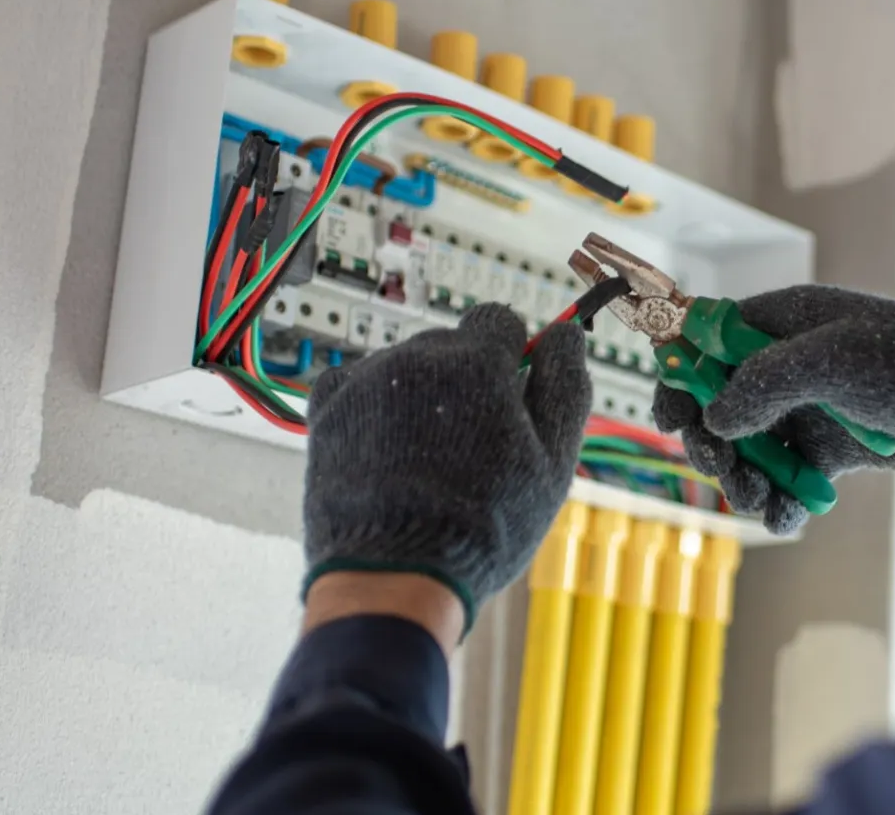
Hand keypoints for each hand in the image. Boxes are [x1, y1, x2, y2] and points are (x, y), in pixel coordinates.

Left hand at [303, 304, 590, 631]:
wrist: (396, 574)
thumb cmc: (484, 524)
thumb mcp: (553, 460)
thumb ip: (565, 387)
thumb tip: (566, 335)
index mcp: (479, 359)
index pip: (500, 320)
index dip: (512, 356)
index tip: (512, 392)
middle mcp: (419, 355)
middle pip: (452, 343)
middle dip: (467, 379)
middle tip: (474, 443)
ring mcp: (367, 379)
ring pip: (406, 367)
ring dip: (420, 395)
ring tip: (427, 460)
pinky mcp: (327, 408)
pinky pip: (356, 385)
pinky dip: (373, 408)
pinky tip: (387, 452)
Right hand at [653, 286, 894, 533]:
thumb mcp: (831, 361)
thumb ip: (763, 382)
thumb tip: (715, 419)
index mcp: (782, 323)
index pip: (706, 341)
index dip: (680, 376)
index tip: (668, 419)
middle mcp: (789, 364)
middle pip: (719, 403)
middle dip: (711, 440)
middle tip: (720, 466)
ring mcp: (810, 407)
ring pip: (751, 448)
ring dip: (743, 478)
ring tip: (758, 498)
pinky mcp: (833, 449)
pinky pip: (789, 477)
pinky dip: (782, 500)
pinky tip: (787, 516)